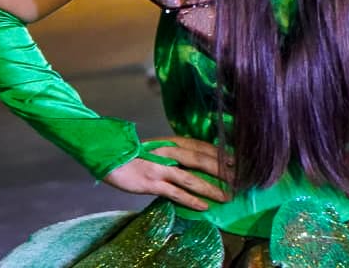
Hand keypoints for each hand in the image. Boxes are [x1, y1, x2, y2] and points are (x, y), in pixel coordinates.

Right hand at [102, 136, 231, 211]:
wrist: (109, 155)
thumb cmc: (135, 153)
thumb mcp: (159, 148)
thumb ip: (176, 152)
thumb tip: (195, 159)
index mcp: (173, 141)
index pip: (202, 147)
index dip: (220, 154)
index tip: (236, 161)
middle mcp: (170, 152)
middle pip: (203, 161)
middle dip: (223, 171)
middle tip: (239, 180)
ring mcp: (162, 168)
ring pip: (193, 178)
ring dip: (212, 188)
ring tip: (226, 196)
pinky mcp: (152, 182)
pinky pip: (176, 192)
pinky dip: (191, 200)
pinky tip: (203, 206)